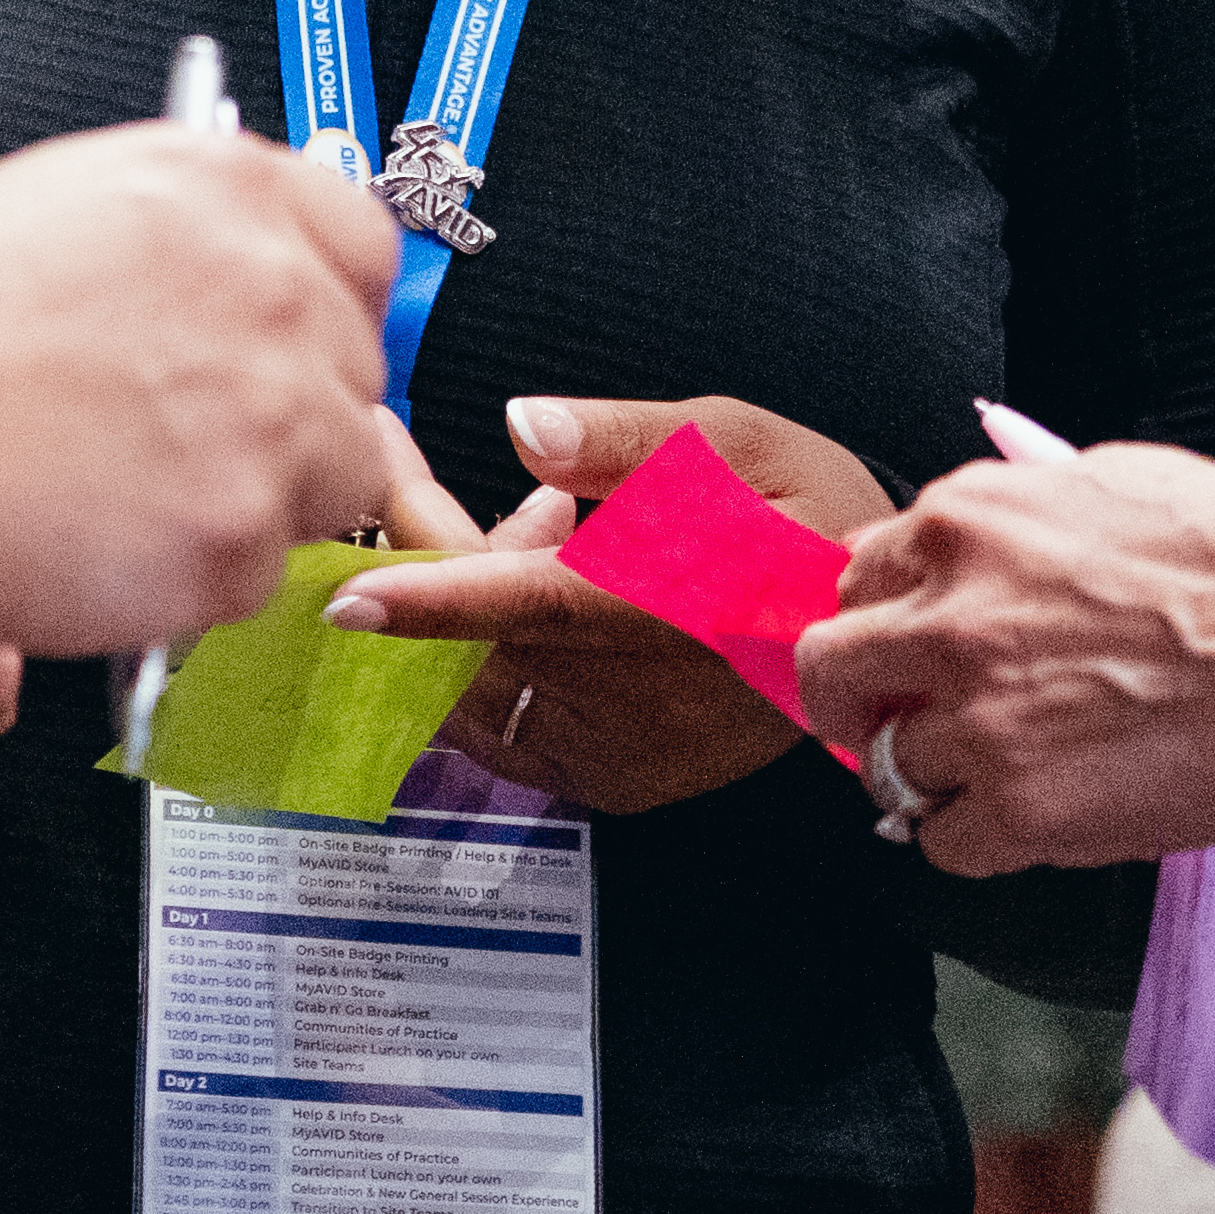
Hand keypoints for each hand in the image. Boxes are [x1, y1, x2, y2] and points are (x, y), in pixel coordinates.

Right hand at [0, 123, 408, 649]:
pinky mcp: (245, 531)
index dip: (320, 310)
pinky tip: (95, 541)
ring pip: (329, 477)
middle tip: (174, 441)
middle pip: (354, 369)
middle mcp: (271, 283)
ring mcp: (273, 410)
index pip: (360, 246)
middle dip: (287, 413)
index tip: (282, 350)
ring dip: (255, 498)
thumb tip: (220, 291)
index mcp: (219, 185)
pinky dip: (193, 577)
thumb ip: (174, 244)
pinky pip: (260, 571)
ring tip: (124, 495)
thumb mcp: (52, 216)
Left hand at [321, 392, 896, 815]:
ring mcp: (626, 753)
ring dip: (472, 609)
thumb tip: (523, 429)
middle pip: (482, 637)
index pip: (535, 605)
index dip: (437, 596)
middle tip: (486, 485)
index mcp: (682, 604)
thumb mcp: (736, 441)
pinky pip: (505, 720)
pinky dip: (495, 658)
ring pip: (481, 682)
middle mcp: (647, 699)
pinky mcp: (613, 784)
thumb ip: (623, 438)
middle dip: (448, 551)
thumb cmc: (805, 519)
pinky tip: (560, 606)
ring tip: (565, 536)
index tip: (350, 593)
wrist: (864, 632)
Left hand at [791, 416, 1214, 874]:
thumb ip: (1011, 512)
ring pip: (883, 768)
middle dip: (856, 699)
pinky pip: (942, 844)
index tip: (909, 643)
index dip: (888, 615)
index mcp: (967, 524)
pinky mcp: (1020, 808)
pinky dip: (973, 840)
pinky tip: (1023, 819)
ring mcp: (979, 718)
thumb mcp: (1109, 480)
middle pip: (833, 672)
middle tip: (895, 719)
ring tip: (988, 774)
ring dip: (926, 775)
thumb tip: (948, 534)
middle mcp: (951, 617)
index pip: (860, 573)